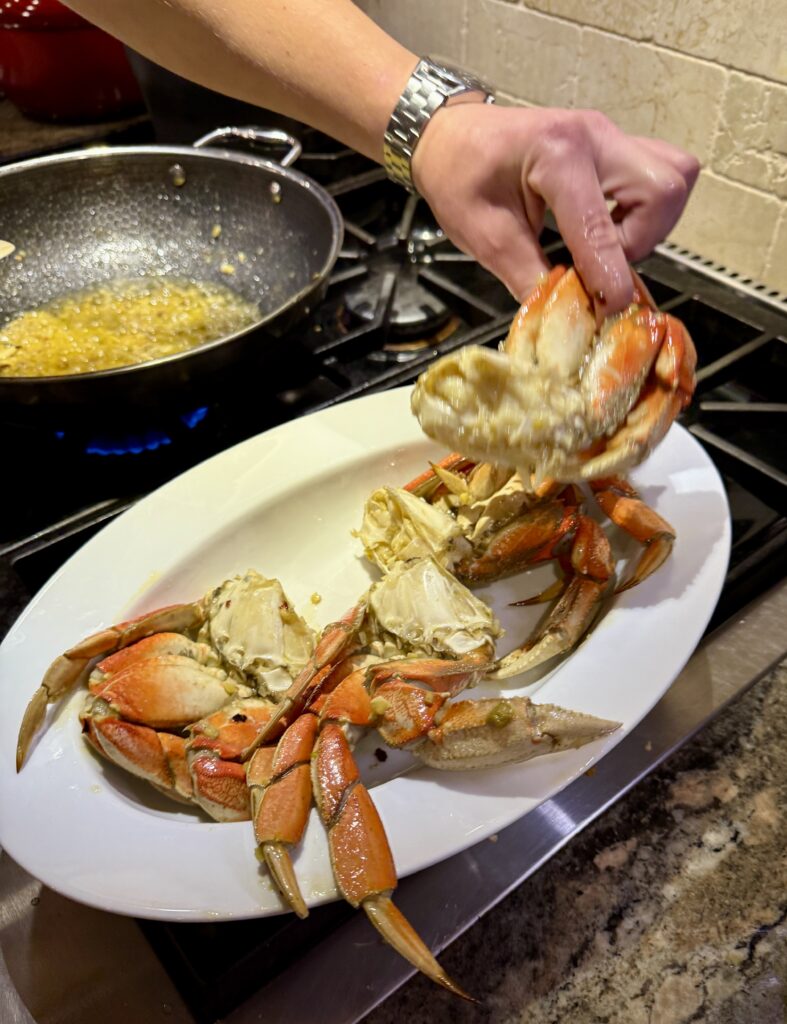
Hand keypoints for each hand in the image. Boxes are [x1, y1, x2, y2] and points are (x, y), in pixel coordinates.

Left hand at [412, 103, 699, 314]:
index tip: (608, 308)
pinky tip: (610, 226)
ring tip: (605, 245)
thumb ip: (529, 277)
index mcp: (555, 154)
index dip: (609, 275)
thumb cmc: (460, 177)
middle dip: (642, 240)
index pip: (600, 225)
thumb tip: (565, 316)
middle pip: (664, 188)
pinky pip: (660, 172)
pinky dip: (647, 210)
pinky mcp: (614, 145)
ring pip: (673, 177)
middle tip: (600, 264)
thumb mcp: (484, 237)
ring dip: (651, 224)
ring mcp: (609, 136)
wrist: (452, 136)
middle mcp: (594, 136)